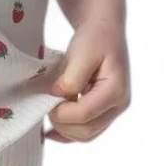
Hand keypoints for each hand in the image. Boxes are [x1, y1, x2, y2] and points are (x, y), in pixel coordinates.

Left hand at [42, 21, 130, 142]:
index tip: (46, 98)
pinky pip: (87, 131)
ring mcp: (113, 110)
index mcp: (115, 90)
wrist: (104, 31)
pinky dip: (69, 132)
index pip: (83, 114)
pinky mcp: (105, 112)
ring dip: (64, 129)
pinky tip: (52, 129)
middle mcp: (119, 104)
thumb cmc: (95, 38)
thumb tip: (57, 95)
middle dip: (61, 122)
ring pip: (86, 135)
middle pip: (86, 130)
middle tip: (46, 105)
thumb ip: (71, 76)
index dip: (60, 112)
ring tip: (50, 111)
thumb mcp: (82, 51)